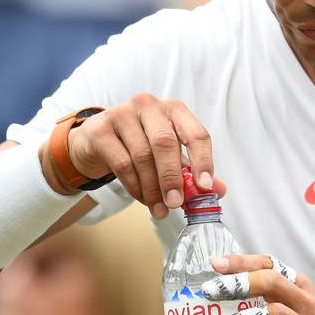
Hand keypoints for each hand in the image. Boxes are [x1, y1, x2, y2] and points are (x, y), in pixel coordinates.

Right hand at [62, 94, 225, 217]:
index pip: (195, 132)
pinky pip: (122, 162)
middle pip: (166, 142)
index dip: (203, 160)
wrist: (96, 143)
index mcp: (173, 109)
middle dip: (173, 177)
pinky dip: (135, 186)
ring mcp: (122, 114)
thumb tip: (219, 191)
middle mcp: (148, 105)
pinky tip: (142, 198)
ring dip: (153, 188)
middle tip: (176, 203)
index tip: (205, 186)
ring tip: (159, 209)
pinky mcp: (100, 129)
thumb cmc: (139, 145)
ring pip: (142, 155)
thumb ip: (192, 170)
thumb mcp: (169, 156)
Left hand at [203, 254, 314, 314]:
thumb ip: (266, 298)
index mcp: (302, 288)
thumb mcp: (295, 309)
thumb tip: (224, 290)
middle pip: (272, 283)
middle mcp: (306, 305)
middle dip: (238, 284)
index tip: (217, 262)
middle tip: (211, 291)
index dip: (242, 262)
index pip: (271, 265)